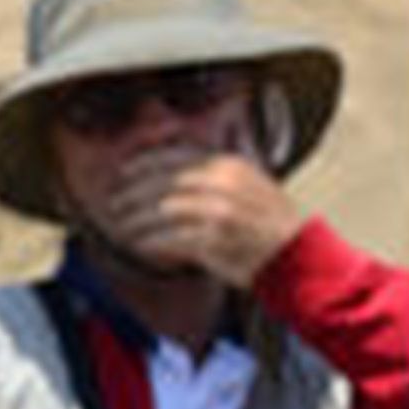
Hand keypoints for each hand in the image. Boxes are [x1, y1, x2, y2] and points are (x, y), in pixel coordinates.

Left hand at [92, 147, 303, 289]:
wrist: (295, 252)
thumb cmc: (265, 222)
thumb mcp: (245, 184)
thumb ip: (212, 175)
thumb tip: (170, 173)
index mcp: (230, 165)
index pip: (177, 156)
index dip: (144, 163)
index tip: (122, 172)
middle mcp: (225, 183)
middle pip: (165, 182)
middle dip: (133, 193)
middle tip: (113, 203)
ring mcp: (222, 210)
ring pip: (164, 210)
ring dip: (137, 220)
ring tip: (122, 227)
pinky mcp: (216, 239)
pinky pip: (172, 239)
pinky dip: (152, 242)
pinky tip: (140, 245)